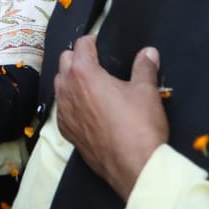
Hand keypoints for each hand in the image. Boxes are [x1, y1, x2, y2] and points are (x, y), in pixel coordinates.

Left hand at [55, 36, 166, 201]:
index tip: (101, 45)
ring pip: (59, 84)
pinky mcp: (65, 131)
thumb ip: (144, 67)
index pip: (81, 45)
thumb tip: (149, 52)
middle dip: (78, 58)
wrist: (134, 166)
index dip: (93, 41)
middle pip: (64, 60)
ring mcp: (63, 111)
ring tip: (91, 85)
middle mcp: (67, 88)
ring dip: (71, 79)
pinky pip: (61, 108)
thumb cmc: (139, 124)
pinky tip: (86, 109)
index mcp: (83, 72)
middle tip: (97, 64)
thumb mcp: (146, 91)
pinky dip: (70, 102)